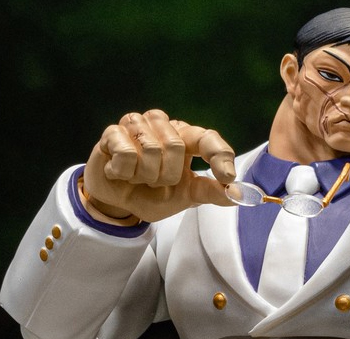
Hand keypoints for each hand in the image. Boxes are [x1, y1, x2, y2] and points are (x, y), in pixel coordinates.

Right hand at [83, 109, 235, 221]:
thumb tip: (236, 193)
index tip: (227, 176)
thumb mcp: (186, 197)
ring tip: (137, 176)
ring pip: (151, 149)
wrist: (118, 202)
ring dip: (144, 175)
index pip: (208, 138)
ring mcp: (138, 125)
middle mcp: (164, 125)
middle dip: (165, 176)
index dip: (219, 155)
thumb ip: (210, 192)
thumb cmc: (153, 194)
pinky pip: (127, 153)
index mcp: (187, 138)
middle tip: (155, 181)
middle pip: (176, 147)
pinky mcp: (113, 132)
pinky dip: (124, 171)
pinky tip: (119, 171)